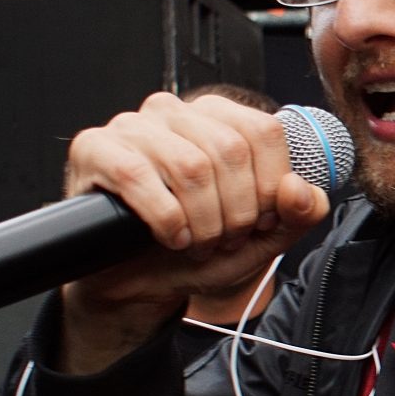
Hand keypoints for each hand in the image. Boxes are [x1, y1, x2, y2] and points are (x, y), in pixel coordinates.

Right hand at [58, 92, 331, 372]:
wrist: (140, 283)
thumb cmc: (196, 249)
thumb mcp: (260, 239)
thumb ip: (297, 215)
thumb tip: (299, 189)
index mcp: (218, 117)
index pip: (262, 132)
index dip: (269, 187)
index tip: (261, 221)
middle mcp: (176, 112)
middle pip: (229, 150)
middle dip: (235, 212)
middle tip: (224, 240)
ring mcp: (133, 126)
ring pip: (189, 165)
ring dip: (201, 221)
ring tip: (197, 242)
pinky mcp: (95, 148)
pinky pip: (137, 175)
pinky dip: (163, 218)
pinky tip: (169, 237)